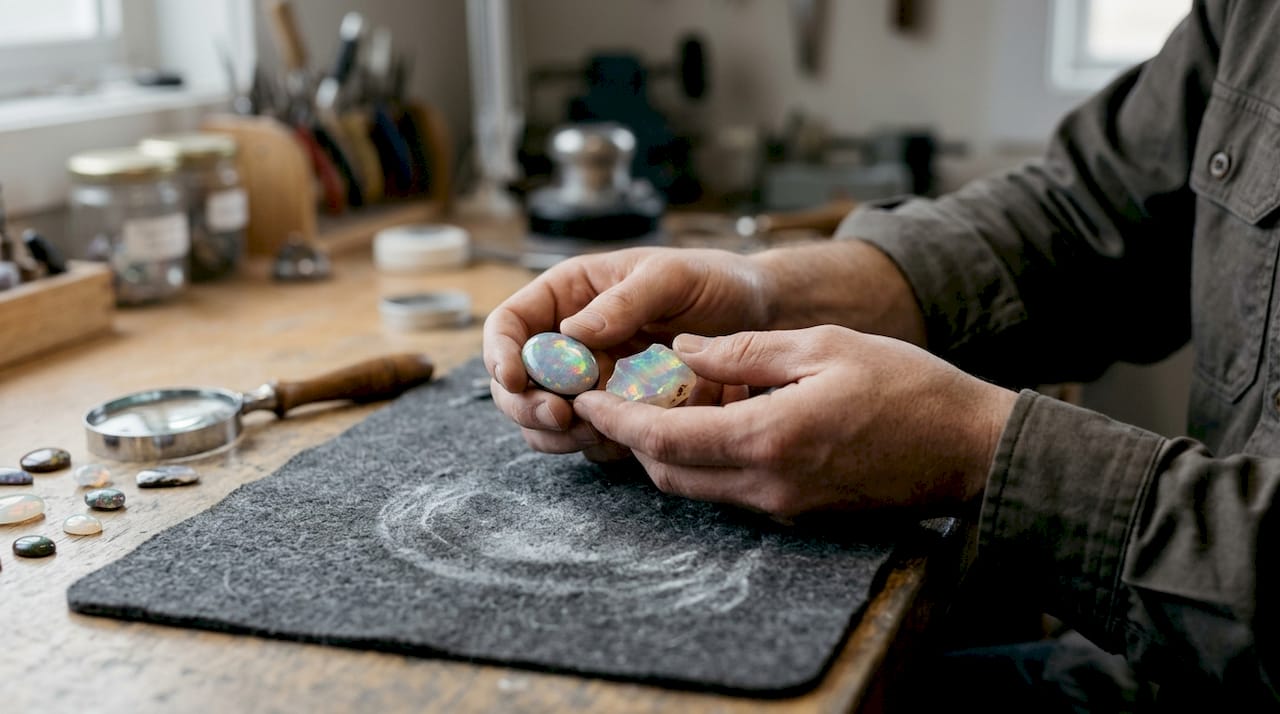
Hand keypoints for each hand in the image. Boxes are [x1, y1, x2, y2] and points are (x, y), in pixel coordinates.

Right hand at [484, 247, 772, 458]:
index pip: (509, 324)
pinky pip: (588, 438)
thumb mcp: (670, 278)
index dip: (500, 354)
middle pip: (516, 382)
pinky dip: (598, 444)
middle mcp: (570, 338)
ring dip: (560, 434)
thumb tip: (571, 334)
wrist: (759, 313)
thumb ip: (623, 303)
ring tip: (598, 430)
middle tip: (561, 418)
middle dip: (528, 405)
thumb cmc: (713, 280)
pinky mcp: (615, 410)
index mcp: (569, 294)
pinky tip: (629, 436)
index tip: (516, 379)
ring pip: (545, 419)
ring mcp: (590, 378)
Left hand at [572, 326, 1018, 518]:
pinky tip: (712, 423)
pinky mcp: (798, 512)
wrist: (968, 450)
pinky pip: (731, 490)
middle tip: (613, 396)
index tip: (584, 397)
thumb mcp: (824, 347)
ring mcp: (783, 506)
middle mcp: (766, 485)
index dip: (616, 419)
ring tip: (657, 404)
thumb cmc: (908, 389)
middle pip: (669, 472)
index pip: (663, 439)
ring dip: (667, 451)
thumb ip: (746, 351)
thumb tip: (685, 349)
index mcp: (767, 439)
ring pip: (697, 486)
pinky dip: (706, 460)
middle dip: (632, 438)